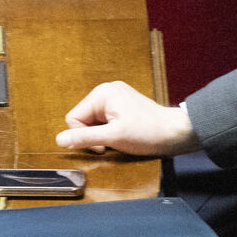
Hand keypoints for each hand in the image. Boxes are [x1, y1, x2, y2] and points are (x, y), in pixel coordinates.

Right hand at [56, 81, 199, 156]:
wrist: (177, 133)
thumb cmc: (148, 133)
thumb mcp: (113, 138)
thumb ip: (84, 138)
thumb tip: (59, 140)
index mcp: (102, 93)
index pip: (74, 118)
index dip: (84, 136)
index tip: (102, 146)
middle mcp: (106, 90)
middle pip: (83, 118)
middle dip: (94, 134)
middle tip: (112, 143)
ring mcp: (115, 95)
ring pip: (93, 120)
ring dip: (102, 133)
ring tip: (120, 138)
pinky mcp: (122, 103)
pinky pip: (104, 118)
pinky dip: (110, 129)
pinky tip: (123, 133)